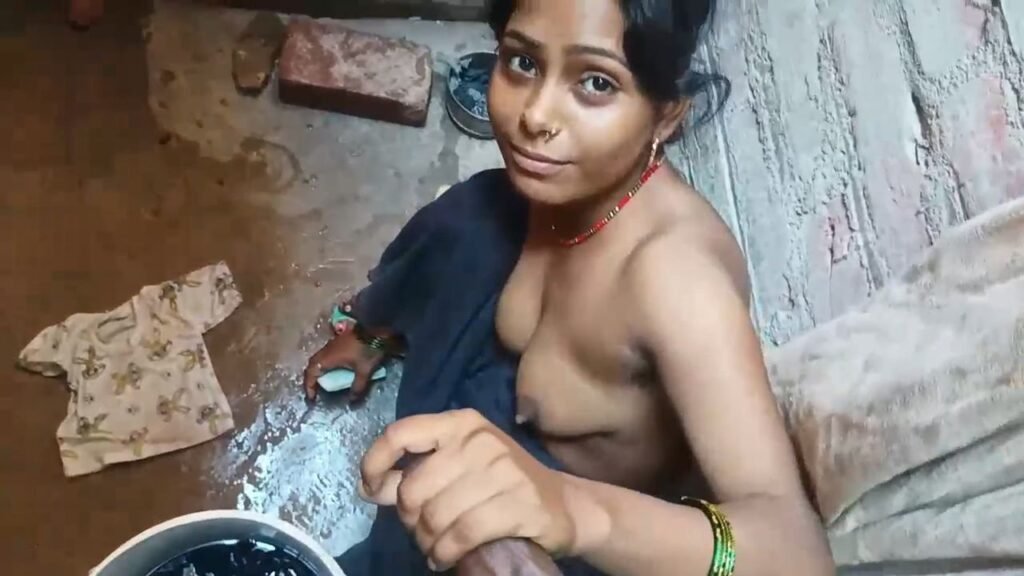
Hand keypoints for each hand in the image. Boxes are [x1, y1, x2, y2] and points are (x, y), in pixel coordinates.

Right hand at [302, 329, 384, 401]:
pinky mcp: (339, 340)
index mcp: (328, 357)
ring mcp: (333, 343)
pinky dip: (326, 363)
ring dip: (319, 370)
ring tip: (324, 380)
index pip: (311, 372)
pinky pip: (327, 354)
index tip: (312, 397)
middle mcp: (326, 349)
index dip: (309, 386)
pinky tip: (335, 368)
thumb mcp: (364, 371)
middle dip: (311, 378)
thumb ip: (358, 386)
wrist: (377, 327)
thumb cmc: (368, 349)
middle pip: (312, 364)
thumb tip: (351, 400)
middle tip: (315, 389)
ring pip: (319, 358)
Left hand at [359, 409, 575, 570]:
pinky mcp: (519, 503)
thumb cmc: (502, 484)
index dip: (375, 463)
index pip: (400, 433)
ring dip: (428, 543)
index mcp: (460, 423)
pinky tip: (446, 558)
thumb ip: (418, 473)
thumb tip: (372, 488)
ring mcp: (502, 470)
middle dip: (409, 520)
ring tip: (435, 549)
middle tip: (422, 532)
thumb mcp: (459, 466)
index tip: (371, 488)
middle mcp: (479, 440)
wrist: (564, 504)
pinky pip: (462, 534)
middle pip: (413, 489)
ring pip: (435, 517)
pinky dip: (446, 554)